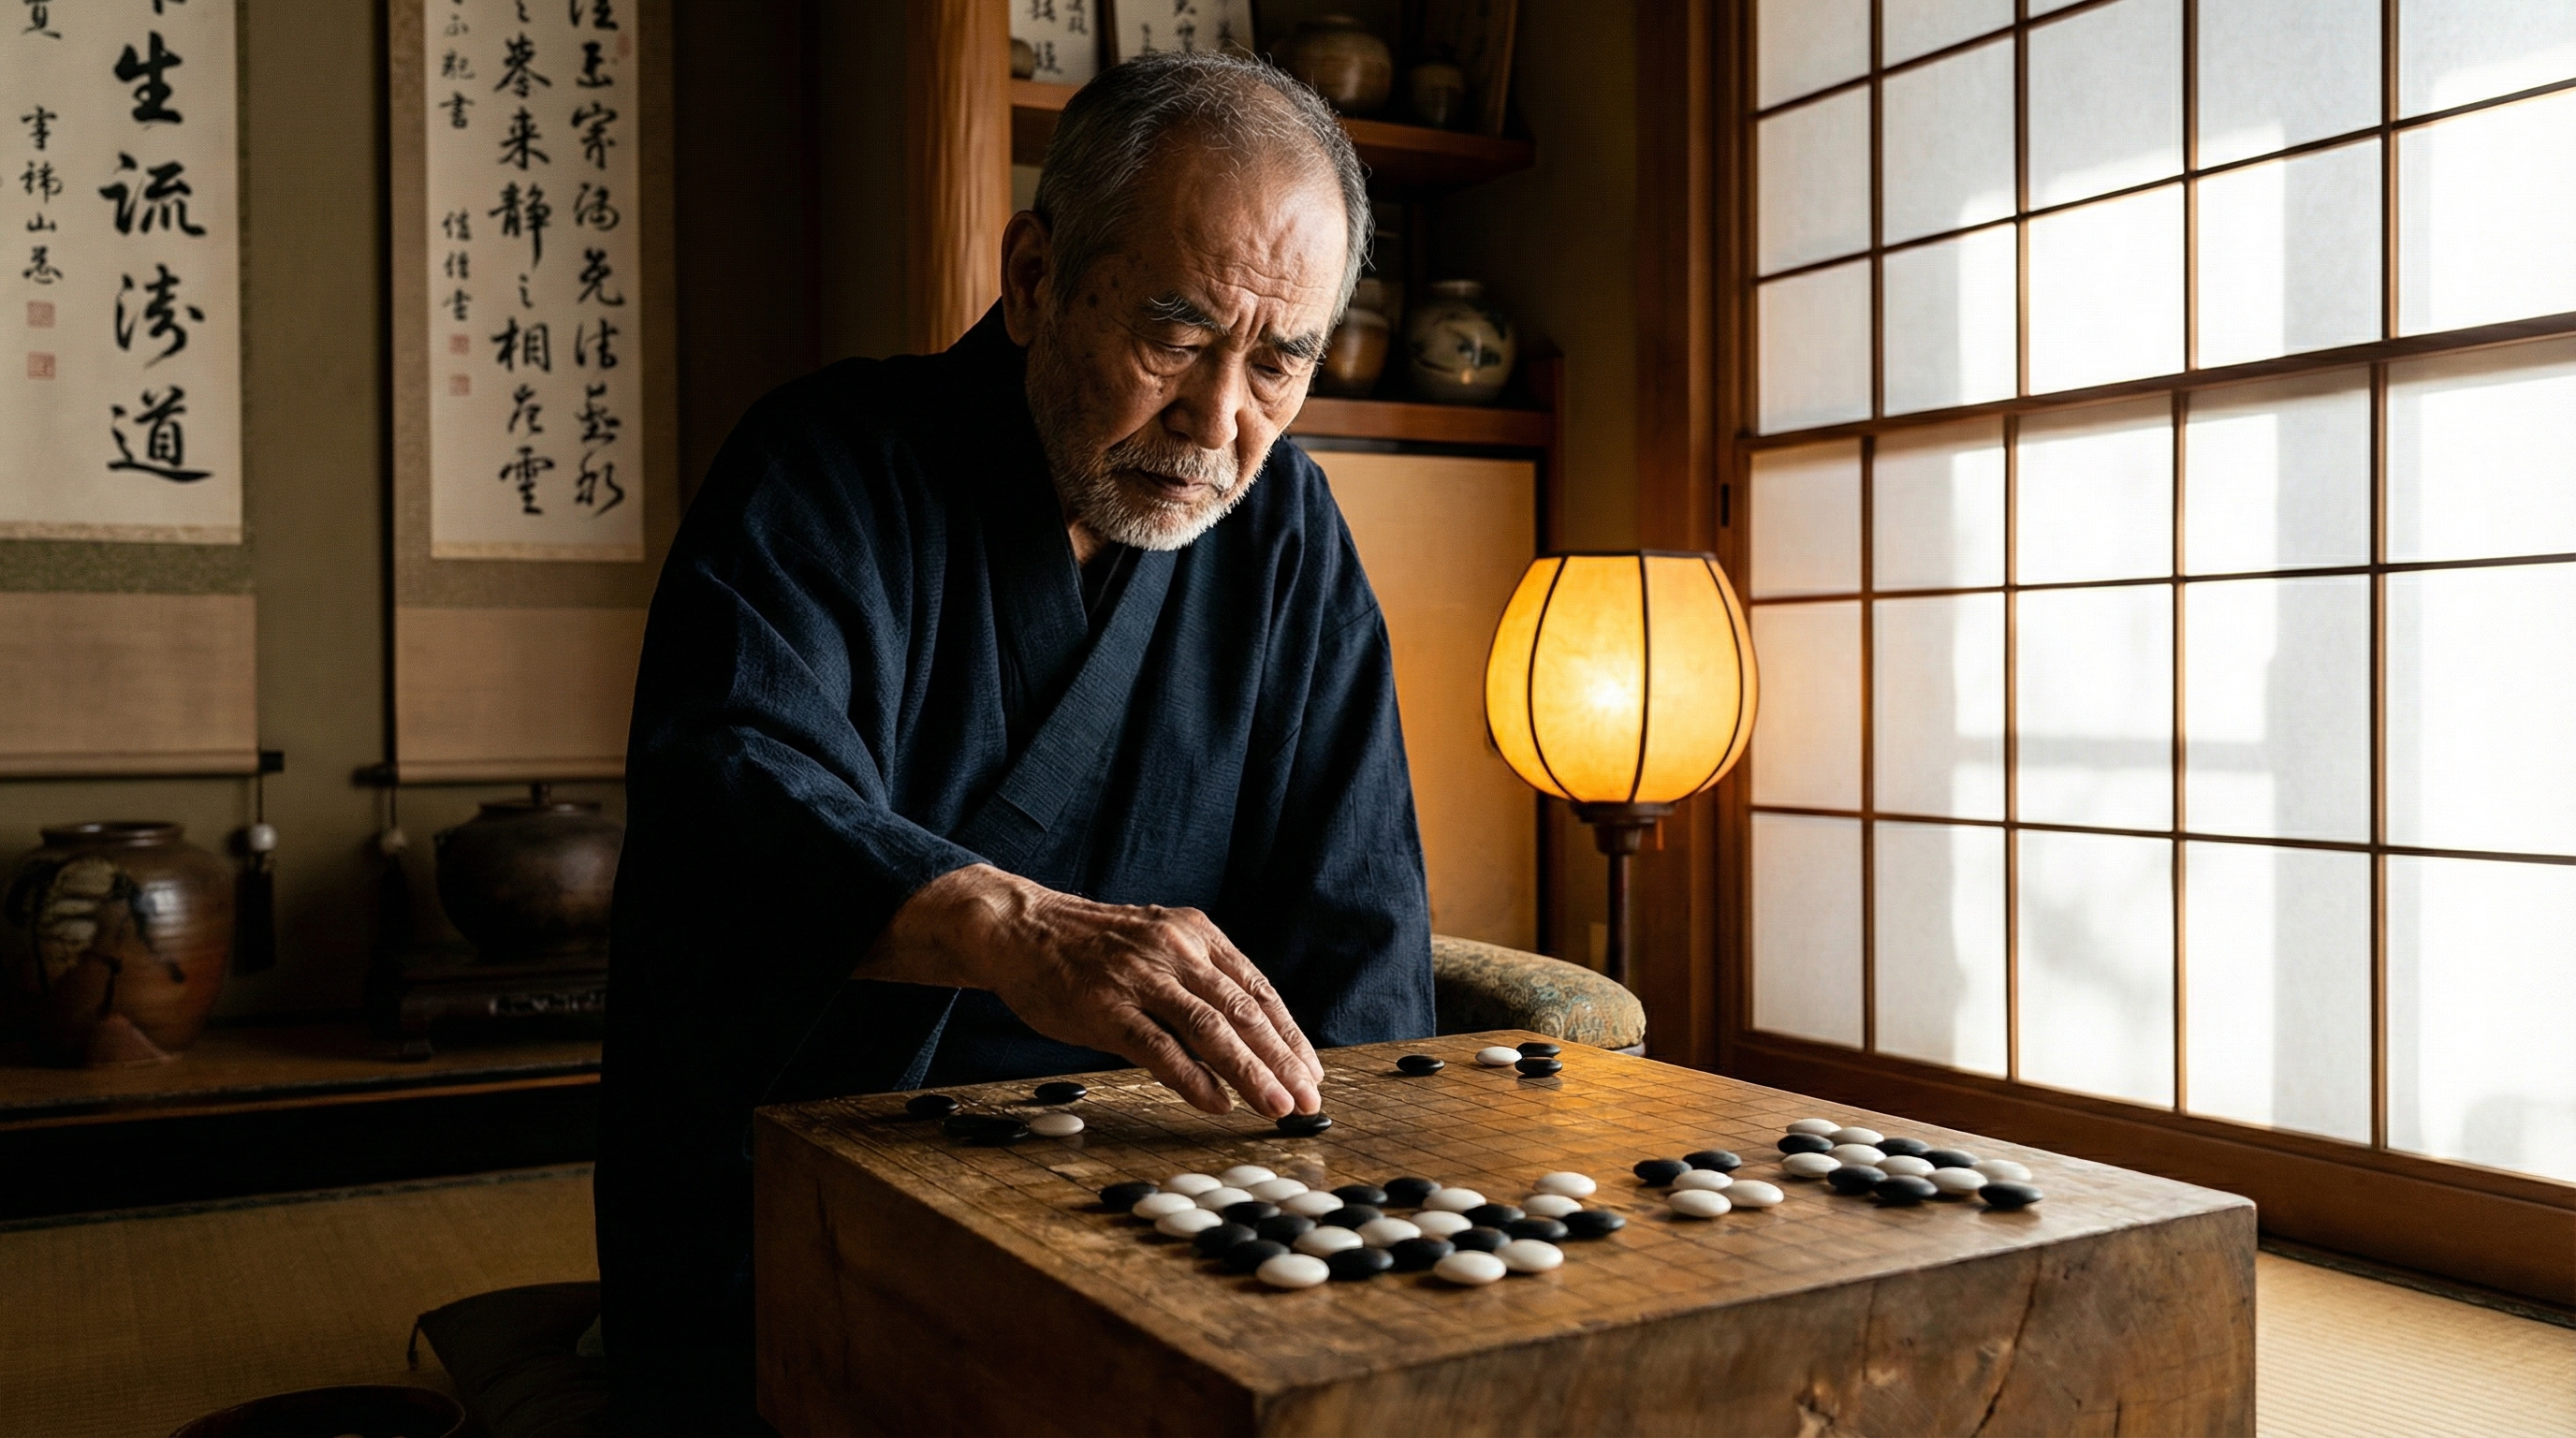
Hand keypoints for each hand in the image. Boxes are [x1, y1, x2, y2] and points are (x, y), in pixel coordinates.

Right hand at [861, 865, 1323, 1118]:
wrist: (1019, 928)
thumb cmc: (1092, 949)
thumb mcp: (1157, 946)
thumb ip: (1199, 984)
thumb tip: (1246, 1041)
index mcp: (1197, 935)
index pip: (1258, 991)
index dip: (1290, 1036)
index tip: (1312, 1073)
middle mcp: (1176, 950)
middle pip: (1244, 1013)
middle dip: (1282, 1062)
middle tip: (1308, 1101)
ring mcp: (1140, 977)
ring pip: (1210, 1030)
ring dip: (1250, 1074)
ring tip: (1277, 1108)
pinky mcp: (1104, 1007)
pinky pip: (1158, 1047)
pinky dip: (1192, 1079)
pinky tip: (1216, 1105)